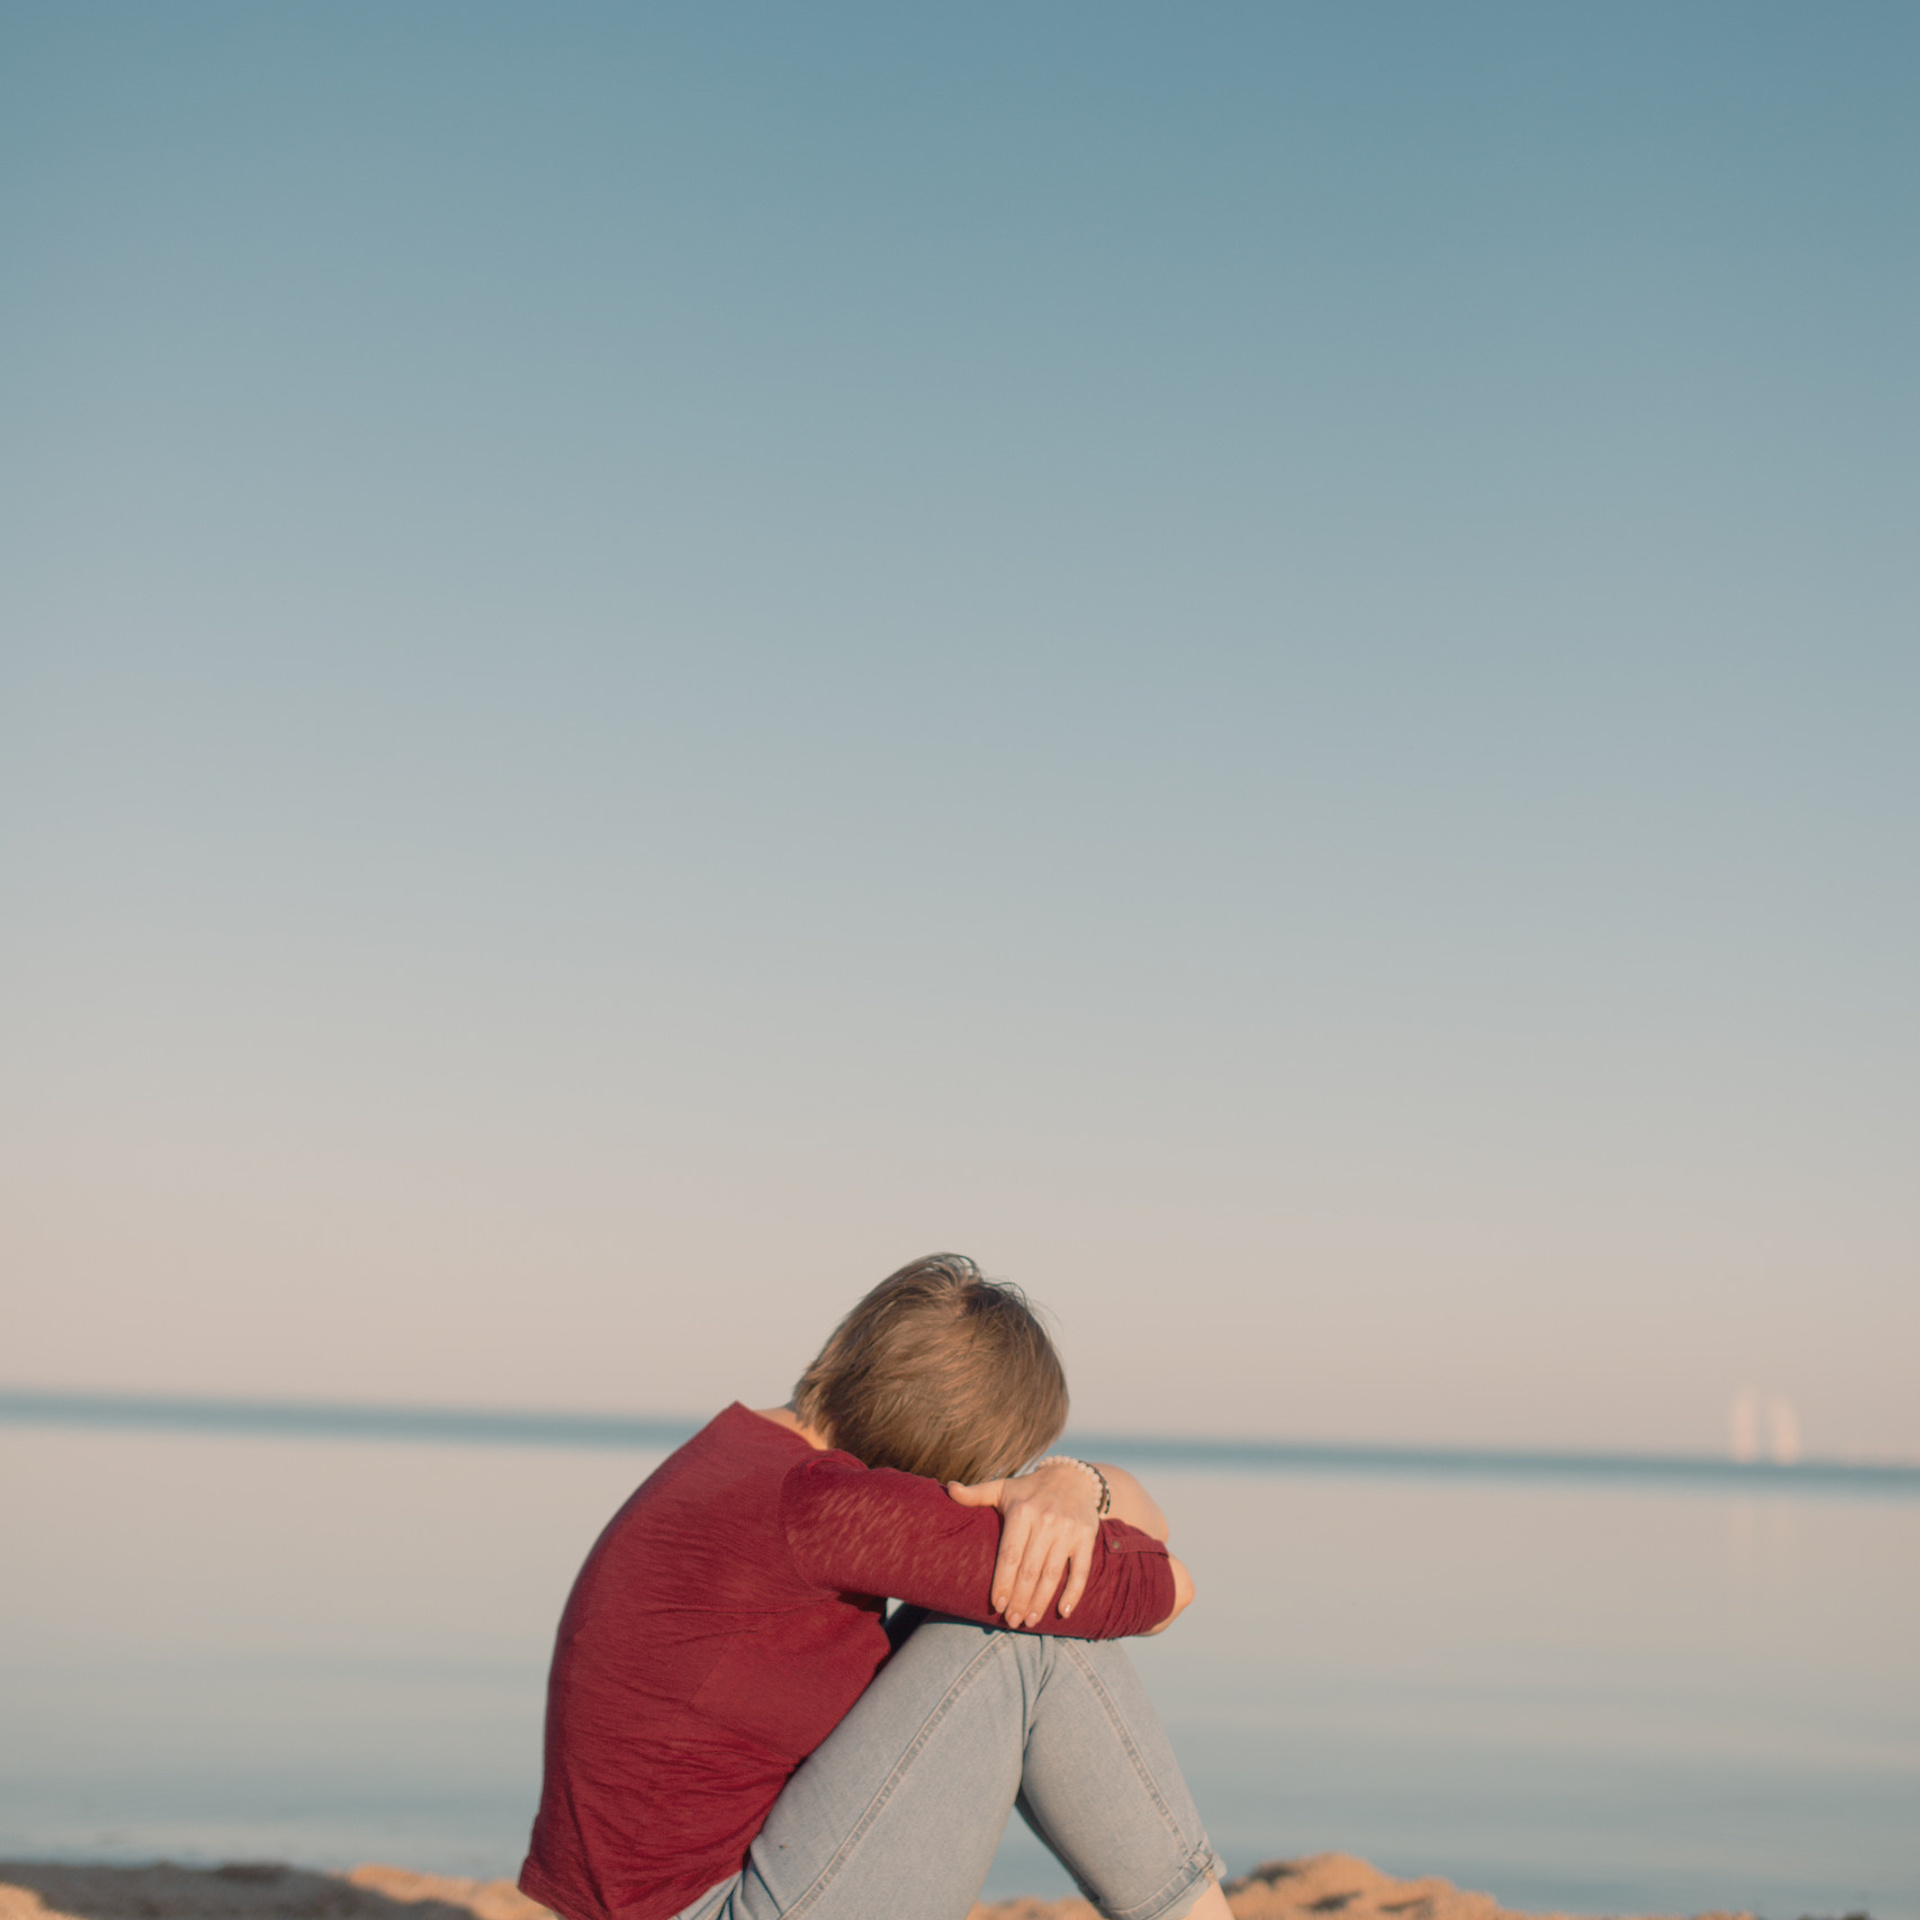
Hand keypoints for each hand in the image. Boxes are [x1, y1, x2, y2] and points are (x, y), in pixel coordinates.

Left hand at [946, 1461, 1099, 1626]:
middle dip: (1020, 1599)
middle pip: (1030, 1569)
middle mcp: (1046, 1520)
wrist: (1073, 1477)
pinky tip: (1062, 1612)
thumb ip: (976, 1493)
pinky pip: (1081, 1570)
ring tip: (1030, 1621)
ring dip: (1041, 1601)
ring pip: (1052, 1574)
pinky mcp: (1086, 1536)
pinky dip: (1073, 1593)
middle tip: (1011, 1621)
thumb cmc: (1029, 1489)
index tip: (996, 1605)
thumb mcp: (1002, 1487)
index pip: (1010, 1555)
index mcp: (1022, 1511)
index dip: (1002, 1582)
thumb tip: (949, 1488)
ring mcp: (1068, 1530)